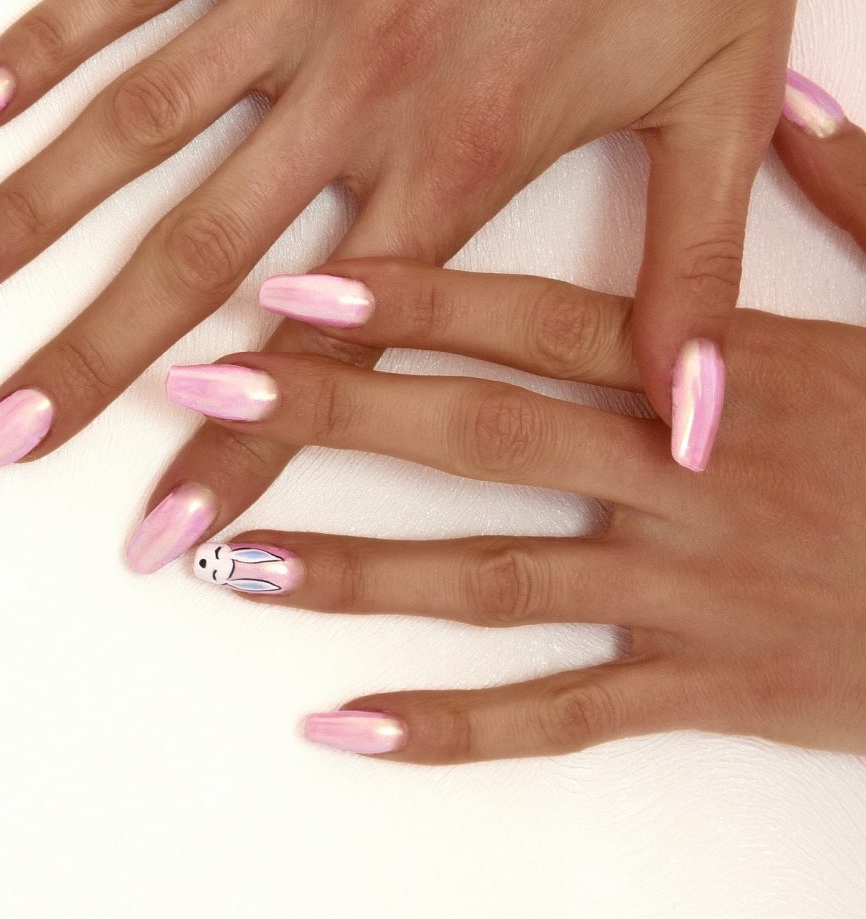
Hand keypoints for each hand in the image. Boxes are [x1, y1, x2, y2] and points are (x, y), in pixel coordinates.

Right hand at [0, 0, 793, 514]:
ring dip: (28, 224)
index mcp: (457, 162)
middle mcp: (354, 99)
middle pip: (196, 260)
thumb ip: (693, 276)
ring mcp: (290, 6)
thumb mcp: (722, 106)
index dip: (243, 452)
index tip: (166, 532)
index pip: (331, 355)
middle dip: (91, 362)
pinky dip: (36, 55)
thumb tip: (684, 429)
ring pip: (133, 134)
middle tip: (0, 442)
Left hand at [160, 89, 865, 762]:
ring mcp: (686, 594)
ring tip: (235, 560)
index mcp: (723, 373)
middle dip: (335, 409)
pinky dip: (449, 727)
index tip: (292, 288)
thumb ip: (852, 193)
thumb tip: (798, 98)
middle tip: (209, 392)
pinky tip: (345, 726)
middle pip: (476, 434)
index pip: (533, 322)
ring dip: (353, 572)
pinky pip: (558, 715)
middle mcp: (682, 479)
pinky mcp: (707, 692)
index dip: (408, 298)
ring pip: (489, 580)